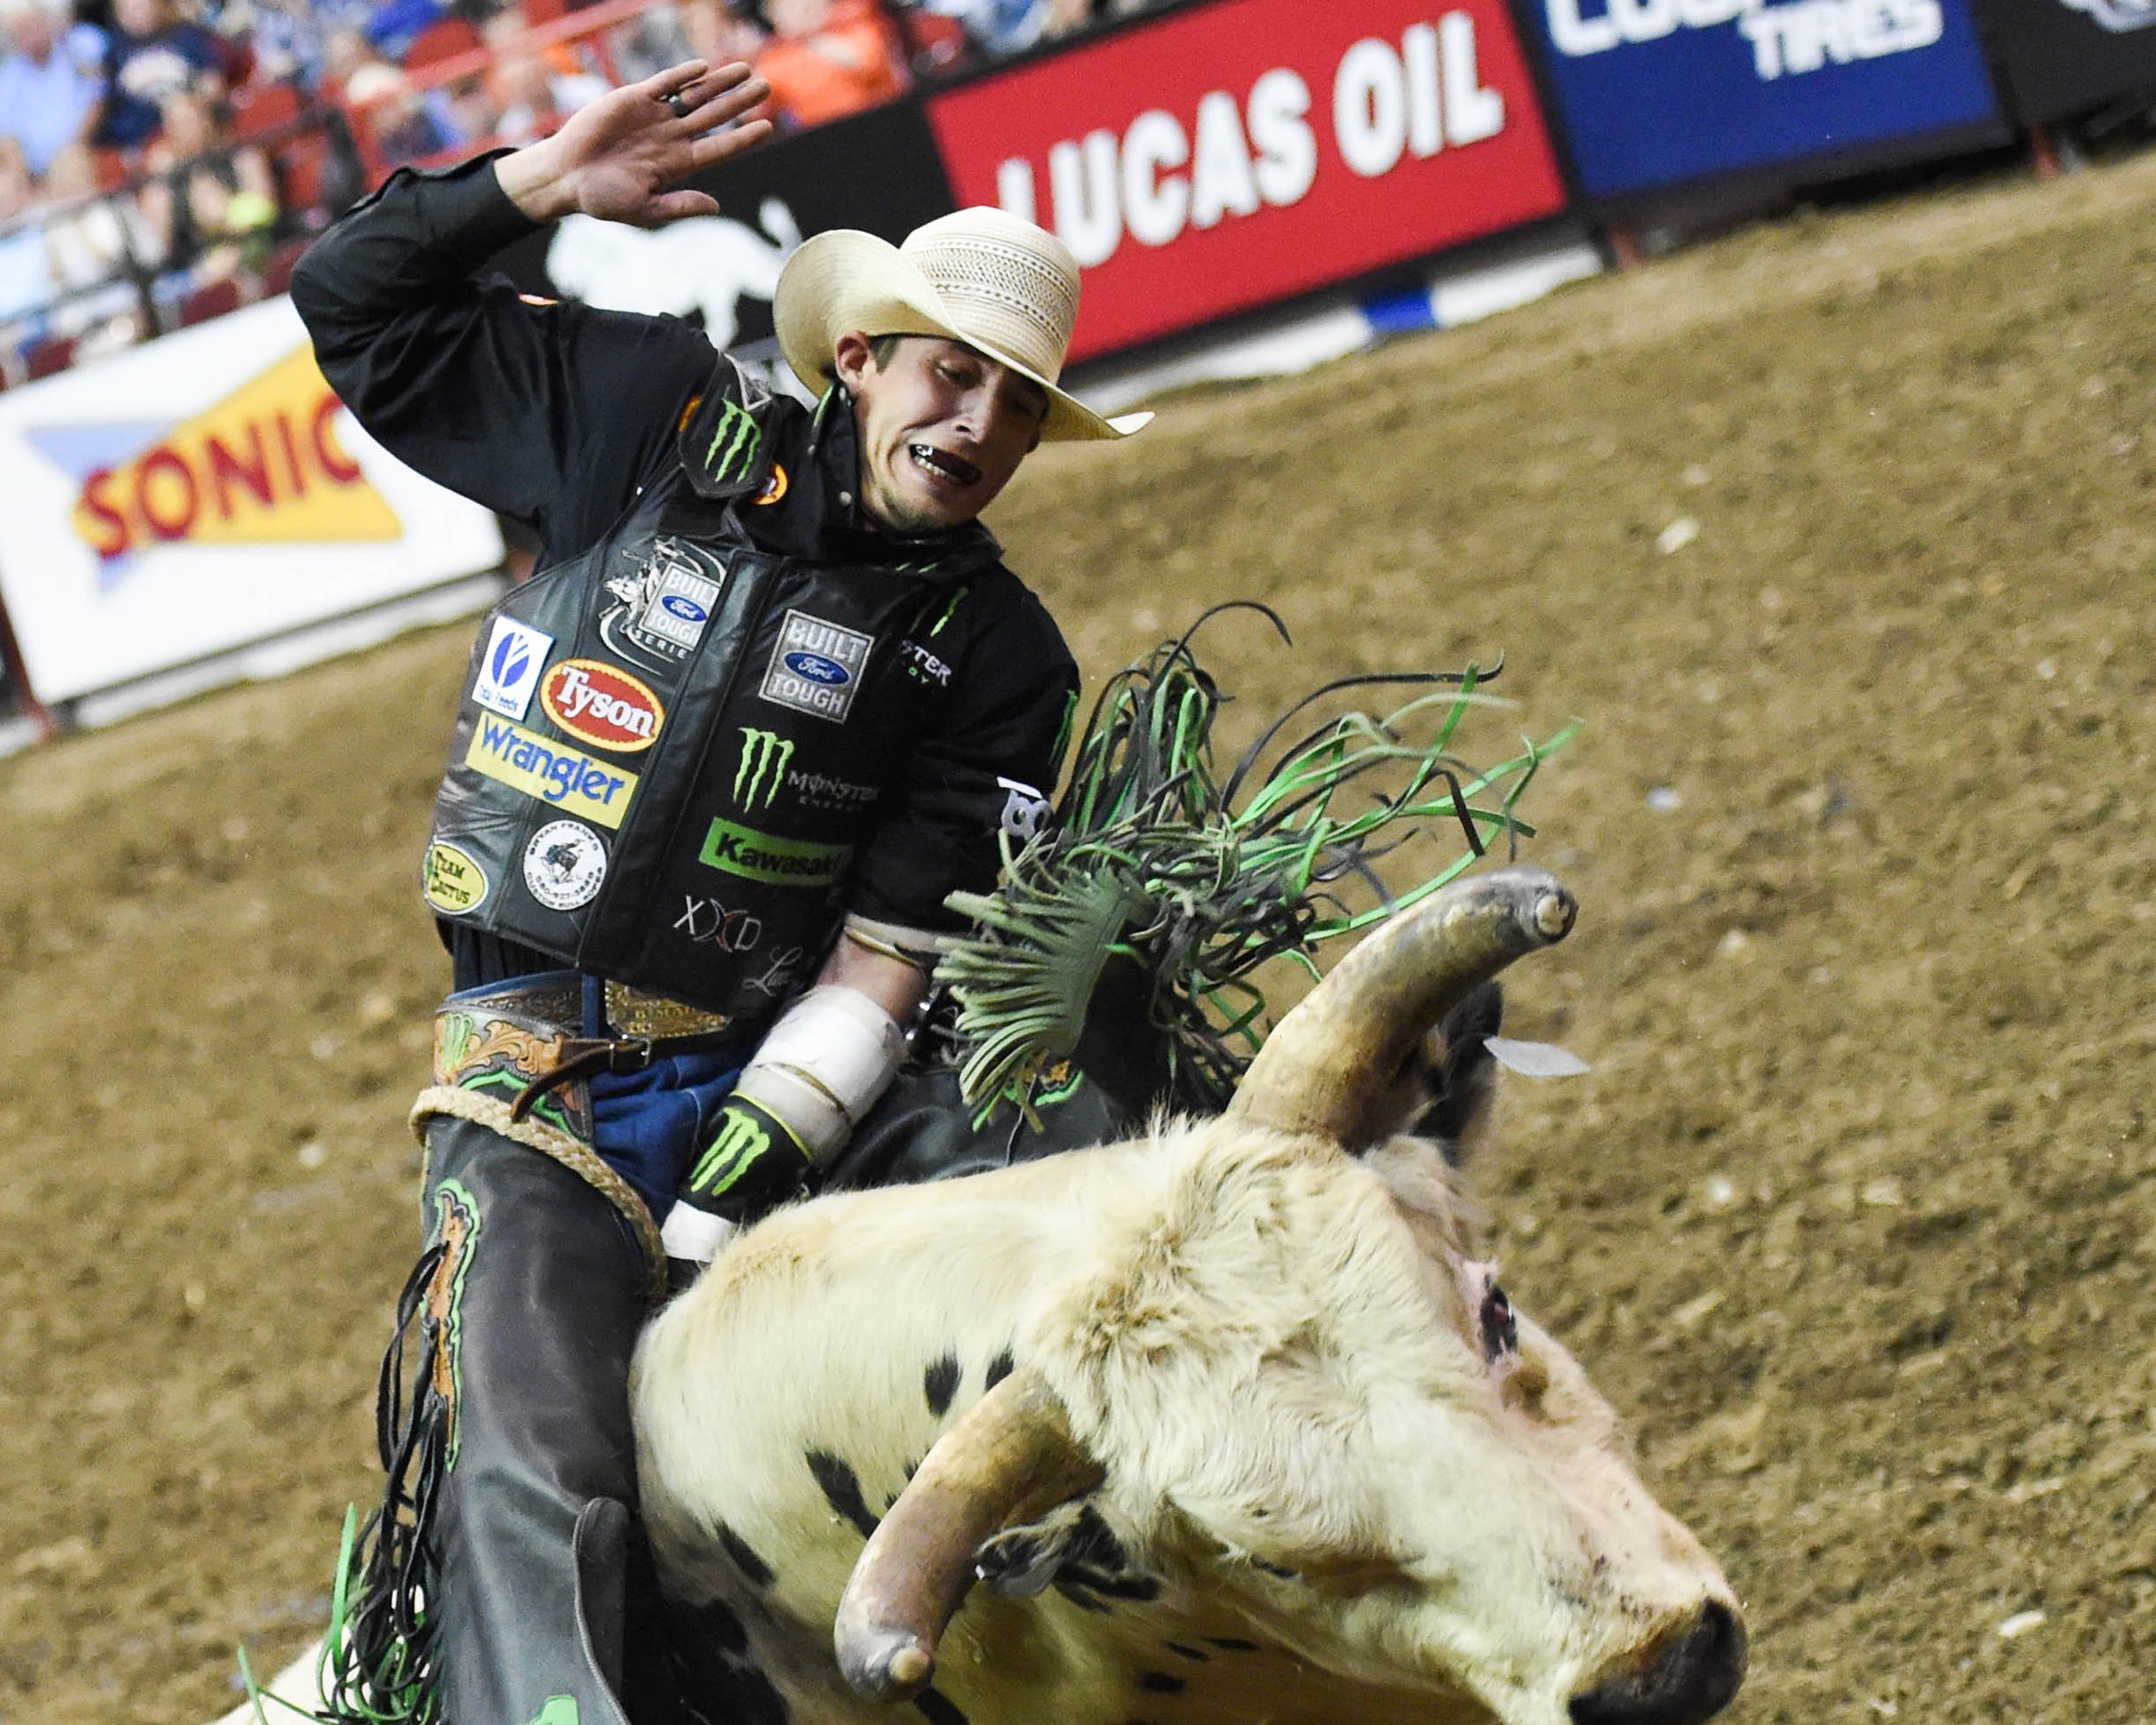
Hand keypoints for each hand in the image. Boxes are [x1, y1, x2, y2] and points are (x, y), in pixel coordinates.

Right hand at [495, 59, 772, 226]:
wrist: (566, 177)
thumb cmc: (602, 199)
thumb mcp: (645, 209)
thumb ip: (680, 204)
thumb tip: (716, 206)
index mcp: (676, 165)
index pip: (718, 148)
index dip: (742, 138)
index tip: (767, 127)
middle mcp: (670, 137)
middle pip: (714, 116)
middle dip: (740, 101)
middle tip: (767, 86)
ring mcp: (654, 116)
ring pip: (694, 95)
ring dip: (720, 82)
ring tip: (746, 70)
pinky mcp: (633, 99)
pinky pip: (664, 83)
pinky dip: (683, 75)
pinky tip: (704, 68)